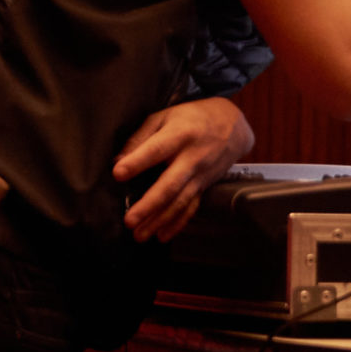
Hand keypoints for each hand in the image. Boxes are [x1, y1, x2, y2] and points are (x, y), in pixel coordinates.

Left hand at [114, 96, 255, 243]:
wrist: (232, 125)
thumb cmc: (191, 118)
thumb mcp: (165, 116)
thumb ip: (141, 136)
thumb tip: (118, 160)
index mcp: (180, 134)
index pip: (156, 149)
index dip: (137, 161)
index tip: (118, 173)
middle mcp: (192, 157)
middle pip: (170, 184)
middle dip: (149, 204)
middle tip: (129, 220)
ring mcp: (201, 175)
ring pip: (179, 201)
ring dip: (159, 220)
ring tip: (139, 235)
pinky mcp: (204, 186)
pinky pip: (191, 208)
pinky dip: (177, 224)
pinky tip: (162, 235)